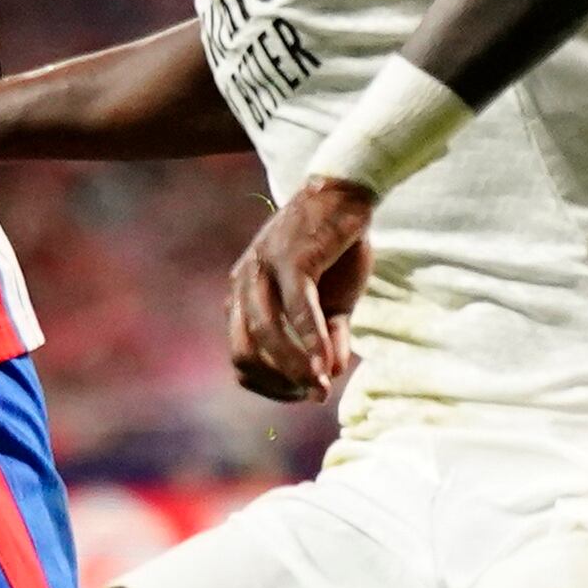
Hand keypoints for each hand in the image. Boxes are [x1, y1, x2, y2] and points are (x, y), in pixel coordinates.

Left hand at [227, 175, 377, 402]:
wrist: (347, 193)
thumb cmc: (336, 248)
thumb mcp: (333, 301)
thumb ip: (327, 336)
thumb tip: (333, 373)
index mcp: (243, 296)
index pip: (241, 357)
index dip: (270, 384)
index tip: (303, 393)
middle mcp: (243, 284)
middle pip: (244, 353)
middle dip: (278, 382)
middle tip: (312, 393)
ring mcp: (263, 269)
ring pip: (266, 335)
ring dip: (295, 368)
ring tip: (321, 386)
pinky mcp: (292, 259)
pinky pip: (298, 310)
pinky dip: (312, 342)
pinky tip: (328, 365)